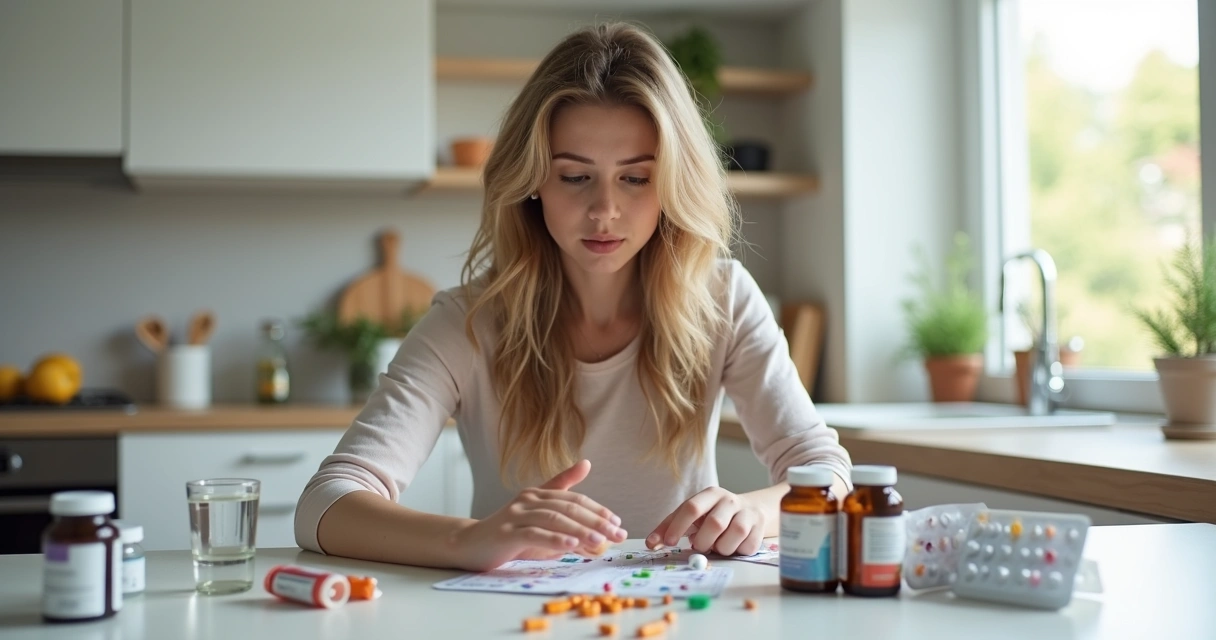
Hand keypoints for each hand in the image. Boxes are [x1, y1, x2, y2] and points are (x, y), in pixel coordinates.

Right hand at [449, 459, 627, 570]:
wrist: (471, 544)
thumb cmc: (510, 531)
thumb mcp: (538, 514)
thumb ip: (562, 497)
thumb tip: (587, 465)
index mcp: (538, 493)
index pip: (575, 499)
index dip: (598, 510)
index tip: (618, 524)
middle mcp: (528, 500)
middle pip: (568, 508)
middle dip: (596, 521)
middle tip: (617, 534)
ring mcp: (516, 516)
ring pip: (554, 519)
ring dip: (580, 530)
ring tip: (600, 540)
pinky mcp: (507, 533)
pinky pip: (535, 535)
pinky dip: (555, 539)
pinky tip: (572, 545)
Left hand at [645, 487, 765, 556]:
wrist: (751, 511)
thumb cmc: (713, 515)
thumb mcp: (692, 516)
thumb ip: (670, 527)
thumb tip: (650, 543)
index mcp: (710, 494)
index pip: (692, 507)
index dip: (678, 526)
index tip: (667, 543)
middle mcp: (730, 500)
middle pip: (715, 524)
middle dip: (703, 541)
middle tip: (699, 546)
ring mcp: (747, 513)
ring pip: (734, 535)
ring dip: (721, 548)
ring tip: (717, 546)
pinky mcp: (760, 528)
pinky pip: (747, 546)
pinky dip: (737, 551)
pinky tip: (734, 546)